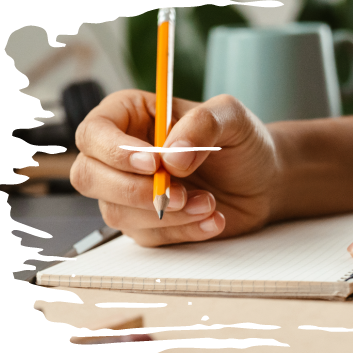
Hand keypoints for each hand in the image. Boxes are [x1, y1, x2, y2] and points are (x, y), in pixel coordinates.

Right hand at [70, 90, 278, 245]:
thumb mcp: (232, 118)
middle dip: (134, 190)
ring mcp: (129, 192)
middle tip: (180, 192)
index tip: (153, 164)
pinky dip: (184, 231)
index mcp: (131, 116)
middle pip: (88, 176)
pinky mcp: (147, 223)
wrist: (264, 181)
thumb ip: (203, 124)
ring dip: (167, 214)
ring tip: (210, 203)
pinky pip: (148, 236)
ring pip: (116, 212)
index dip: (114, 151)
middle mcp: (121, 155)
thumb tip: (171, 155)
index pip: (94, 132)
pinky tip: (214, 218)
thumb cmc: (243, 142)